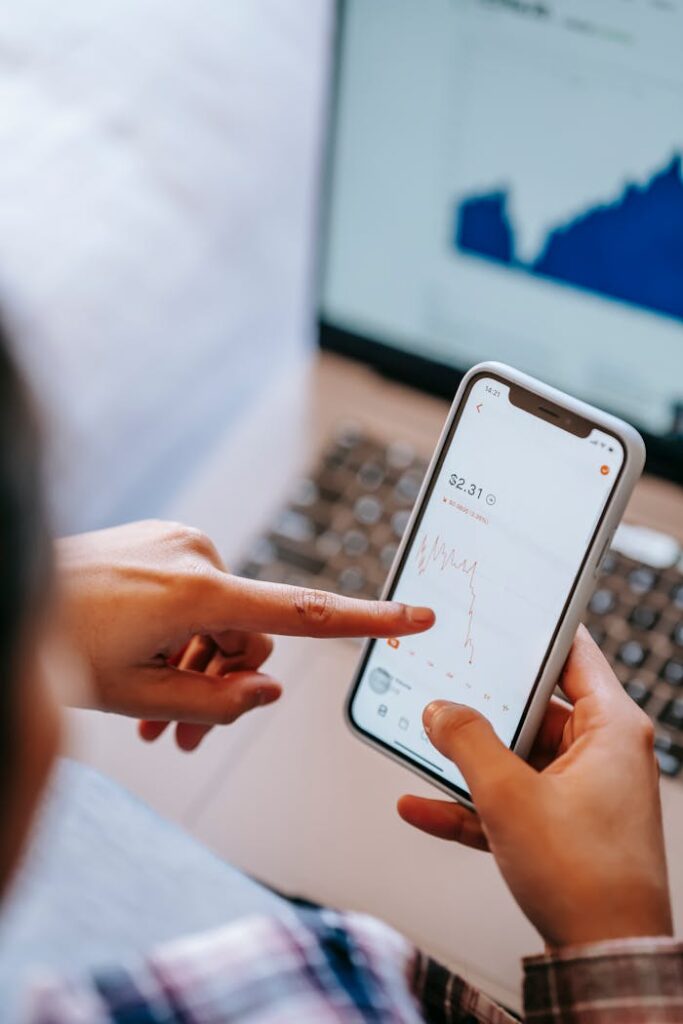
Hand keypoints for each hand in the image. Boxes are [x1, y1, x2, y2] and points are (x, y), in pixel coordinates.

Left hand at [57, 520, 433, 749]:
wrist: (6, 584)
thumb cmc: (57, 644)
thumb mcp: (138, 694)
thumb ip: (217, 702)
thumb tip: (268, 692)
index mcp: (199, 589)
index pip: (303, 611)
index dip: (366, 619)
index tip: (416, 615)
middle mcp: (197, 554)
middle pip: (249, 635)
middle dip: (225, 686)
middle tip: (187, 738)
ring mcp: (177, 543)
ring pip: (217, 621)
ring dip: (195, 669)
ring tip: (156, 722)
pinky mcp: (160, 543)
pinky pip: (192, 597)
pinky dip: (178, 637)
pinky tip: (146, 674)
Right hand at [398, 627, 671, 947]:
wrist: (604, 959)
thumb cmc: (583, 877)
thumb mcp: (509, 796)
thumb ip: (467, 742)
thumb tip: (438, 710)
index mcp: (610, 728)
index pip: (574, 654)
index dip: (535, 632)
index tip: (497, 617)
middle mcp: (601, 753)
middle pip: (534, 707)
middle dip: (482, 705)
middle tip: (440, 685)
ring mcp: (582, 792)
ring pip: (517, 757)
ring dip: (469, 760)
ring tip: (420, 744)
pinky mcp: (563, 828)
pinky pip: (510, 801)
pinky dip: (471, 804)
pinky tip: (420, 805)